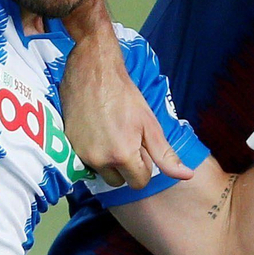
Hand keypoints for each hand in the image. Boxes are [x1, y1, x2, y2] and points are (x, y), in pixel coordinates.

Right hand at [60, 12, 194, 189]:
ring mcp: (81, 154)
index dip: (144, 166)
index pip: (138, 182)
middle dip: (126, 167)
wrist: (92, 72)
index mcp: (122, 156)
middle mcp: (99, 160)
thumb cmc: (125, 95)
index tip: (141, 147)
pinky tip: (98, 132)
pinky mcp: (67, 145)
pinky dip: (94, 152)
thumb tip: (186, 175)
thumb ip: (165, 155)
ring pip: (101, 172)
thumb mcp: (150, 125)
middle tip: (126, 140)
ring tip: (112, 135)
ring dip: (109, 162)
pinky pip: (86, 161)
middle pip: (119, 181)